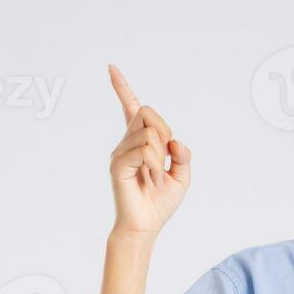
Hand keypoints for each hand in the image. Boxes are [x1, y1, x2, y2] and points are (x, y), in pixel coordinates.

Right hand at [107, 64, 191, 237]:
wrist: (146, 226)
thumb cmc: (159, 203)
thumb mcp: (182, 176)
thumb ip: (183, 155)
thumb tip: (176, 140)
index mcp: (140, 142)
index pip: (130, 108)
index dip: (122, 88)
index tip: (111, 68)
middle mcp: (126, 142)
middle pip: (147, 112)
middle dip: (164, 131)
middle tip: (165, 159)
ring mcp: (120, 152)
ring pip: (149, 133)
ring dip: (161, 156)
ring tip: (155, 176)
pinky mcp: (118, 164)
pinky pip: (144, 151)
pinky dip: (154, 164)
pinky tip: (150, 178)